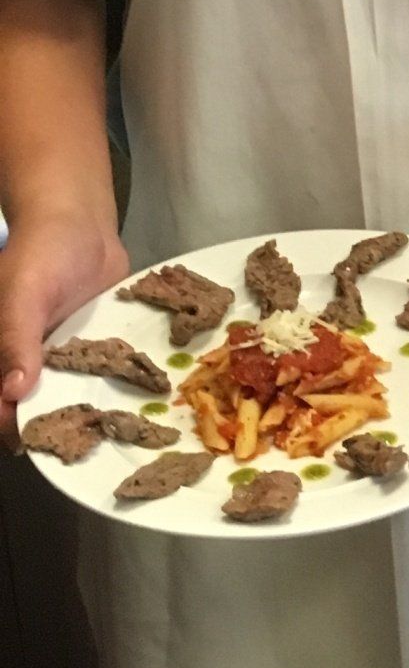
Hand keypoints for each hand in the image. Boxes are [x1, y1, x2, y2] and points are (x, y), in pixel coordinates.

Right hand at [0, 209, 128, 436]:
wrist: (81, 221)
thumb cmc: (42, 252)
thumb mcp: (24, 293)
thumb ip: (16, 339)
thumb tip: (13, 392)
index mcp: (0, 352)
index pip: (0, 406)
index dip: (16, 428)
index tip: (45, 446)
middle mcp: (26, 361)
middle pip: (34, 408)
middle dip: (56, 428)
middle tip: (90, 444)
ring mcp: (59, 356)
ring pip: (67, 396)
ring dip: (86, 412)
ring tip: (117, 433)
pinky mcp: (89, 345)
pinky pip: (95, 373)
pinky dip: (109, 387)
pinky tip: (136, 404)